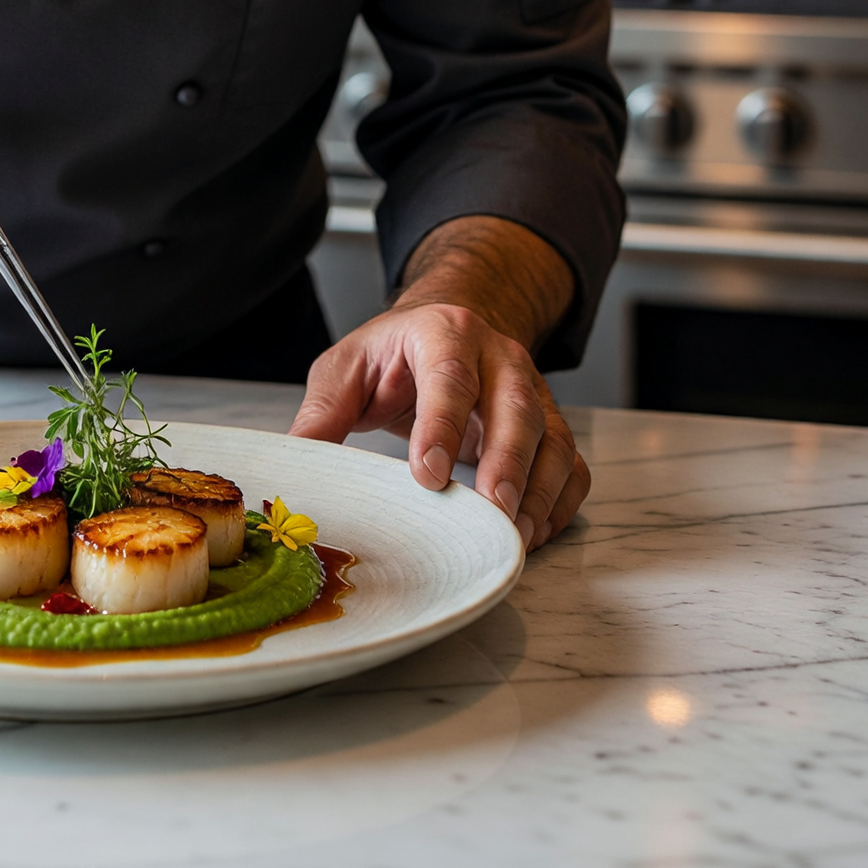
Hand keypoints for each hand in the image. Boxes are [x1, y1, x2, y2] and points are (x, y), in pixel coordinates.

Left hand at [287, 216, 588, 549]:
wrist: (446, 331)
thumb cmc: (392, 356)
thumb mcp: (347, 368)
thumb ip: (324, 411)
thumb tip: (298, 459)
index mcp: (443, 332)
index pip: (449, 374)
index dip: (441, 424)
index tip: (427, 475)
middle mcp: (498, 356)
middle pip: (515, 405)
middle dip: (507, 462)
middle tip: (492, 512)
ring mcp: (532, 390)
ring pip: (552, 437)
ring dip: (538, 490)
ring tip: (514, 535)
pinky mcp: (549, 425)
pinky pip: (570, 464)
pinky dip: (560, 501)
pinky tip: (535, 531)